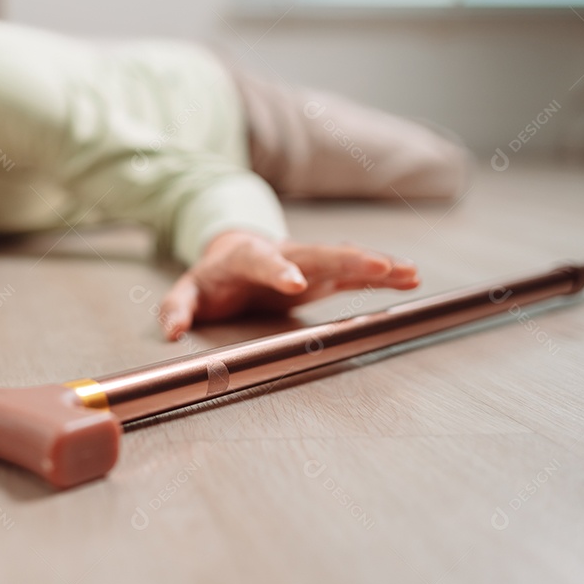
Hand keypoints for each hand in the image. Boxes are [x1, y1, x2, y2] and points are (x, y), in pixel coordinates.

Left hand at [158, 231, 419, 340]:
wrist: (232, 252)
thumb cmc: (213, 276)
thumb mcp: (188, 290)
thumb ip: (177, 308)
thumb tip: (174, 331)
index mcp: (246, 257)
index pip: (263, 260)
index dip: (279, 270)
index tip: (296, 284)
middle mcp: (283, 253)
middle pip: (316, 253)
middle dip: (346, 259)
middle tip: (377, 266)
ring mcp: (307, 261)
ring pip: (343, 258)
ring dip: (375, 264)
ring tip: (408, 271)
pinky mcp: (323, 273)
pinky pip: (355, 271)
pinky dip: (381, 274)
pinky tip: (409, 277)